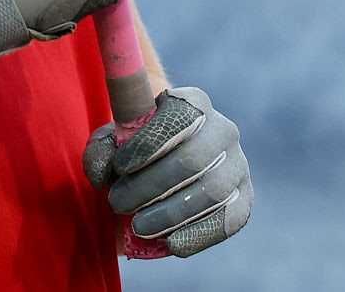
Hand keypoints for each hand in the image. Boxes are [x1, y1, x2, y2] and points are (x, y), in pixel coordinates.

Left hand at [83, 86, 251, 257]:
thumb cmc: (136, 154)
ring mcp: (237, 165)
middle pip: (192, 159)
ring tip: (138, 225)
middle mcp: (223, 129)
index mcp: (192, 103)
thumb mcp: (113, 144)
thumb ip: (101, 150)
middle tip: (117, 202)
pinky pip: (230, 219)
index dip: (148, 143)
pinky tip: (172, 243)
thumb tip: (101, 172)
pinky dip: (199, 233)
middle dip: (150, 185)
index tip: (120, 166)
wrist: (163, 174)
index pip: (179, 116)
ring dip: (170, 213)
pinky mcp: (243, 198)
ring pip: (211, 191)